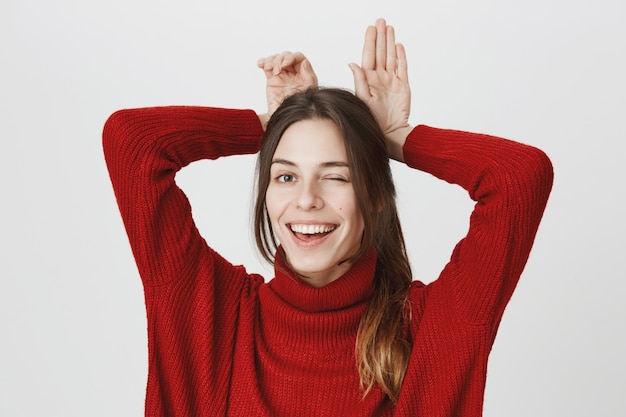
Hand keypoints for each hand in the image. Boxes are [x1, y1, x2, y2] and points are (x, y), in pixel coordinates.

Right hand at [257, 51, 317, 125]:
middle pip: (285, 56)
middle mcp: (293, 72)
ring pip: (275, 59)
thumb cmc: (300, 105)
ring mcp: (282, 75)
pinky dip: (263, 62)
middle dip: (280, 59)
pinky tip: (261, 64)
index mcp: (303, 72)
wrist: (288, 117)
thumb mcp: (309, 88)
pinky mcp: (272, 79)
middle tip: (278, 70)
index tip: (286, 64)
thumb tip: (304, 62)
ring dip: (271, 60)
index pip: (298, 57)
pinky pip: (267, 67)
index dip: (291, 57)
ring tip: (269, 68)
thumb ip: (308, 74)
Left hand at [349, 18, 411, 160]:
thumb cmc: (373, 120)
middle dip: (380, 37)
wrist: (390, 132)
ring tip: (389, 28)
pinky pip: (402, 68)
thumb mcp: (363, 99)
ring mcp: (391, 81)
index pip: (369, 56)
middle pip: (380, 52)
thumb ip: (359, 80)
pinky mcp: (403, 86)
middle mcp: (380, 78)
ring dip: (390, 42)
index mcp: (368, 80)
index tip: (370, 29)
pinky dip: (401, 56)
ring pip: (391, 57)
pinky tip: (399, 46)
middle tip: (380, 21)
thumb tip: (352, 63)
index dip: (370, 42)